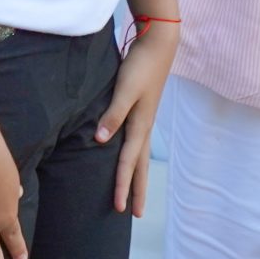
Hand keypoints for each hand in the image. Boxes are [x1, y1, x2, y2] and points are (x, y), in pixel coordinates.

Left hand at [97, 21, 177, 215]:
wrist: (159, 44)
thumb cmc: (140, 66)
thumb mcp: (125, 90)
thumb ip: (113, 115)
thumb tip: (100, 140)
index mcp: (140, 125)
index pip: (128, 162)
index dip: (122, 185)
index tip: (118, 208)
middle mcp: (144, 126)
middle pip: (140, 165)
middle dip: (137, 189)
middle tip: (135, 214)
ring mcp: (145, 119)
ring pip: (140, 155)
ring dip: (137, 175)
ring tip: (134, 191)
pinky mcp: (143, 110)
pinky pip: (138, 142)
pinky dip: (134, 156)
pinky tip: (129, 156)